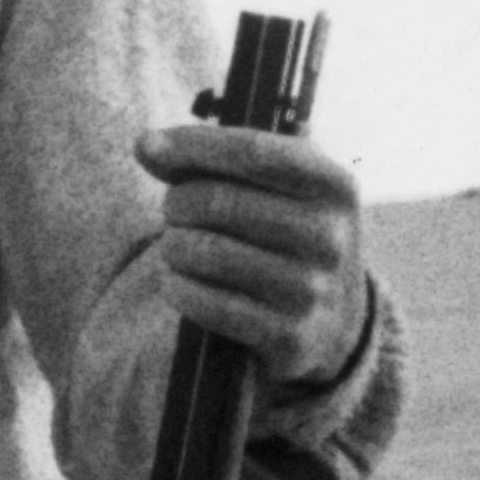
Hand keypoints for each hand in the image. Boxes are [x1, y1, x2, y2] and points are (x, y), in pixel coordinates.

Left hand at [133, 118, 371, 391]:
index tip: (147, 145)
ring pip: (206, 252)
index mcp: (334, 185)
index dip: (193, 145)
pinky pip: (208, 303)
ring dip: (172, 246)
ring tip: (174, 246)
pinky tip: (177, 282)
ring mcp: (311, 288)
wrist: (334, 323)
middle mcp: (330, 235)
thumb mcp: (276, 190)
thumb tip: (145, 144)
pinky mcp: (288, 335)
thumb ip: (213, 160)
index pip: (253, 151)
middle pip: (217, 201)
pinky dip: (179, 288)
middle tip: (172, 212)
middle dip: (176, 203)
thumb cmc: (286, 236)